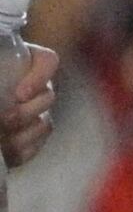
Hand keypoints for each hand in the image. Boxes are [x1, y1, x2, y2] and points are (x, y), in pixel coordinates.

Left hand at [2, 46, 57, 168]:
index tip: (20, 95)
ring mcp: (33, 111)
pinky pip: (36, 145)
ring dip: (24, 134)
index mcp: (21, 62)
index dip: (40, 76)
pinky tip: (6, 151)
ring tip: (2, 138)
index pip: (47, 61)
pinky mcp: (28, 136)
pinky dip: (21, 150)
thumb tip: (6, 104)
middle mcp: (33, 86)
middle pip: (48, 96)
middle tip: (4, 119)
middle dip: (26, 112)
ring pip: (44, 123)